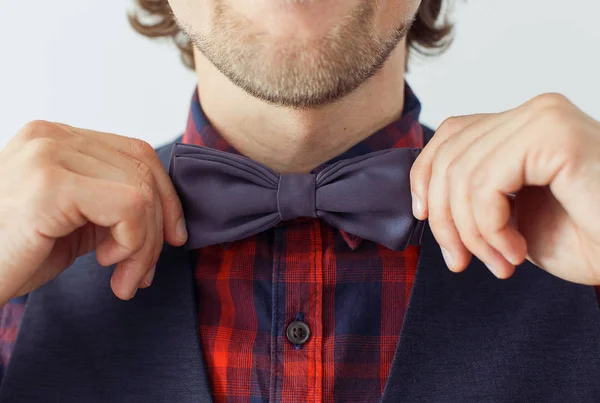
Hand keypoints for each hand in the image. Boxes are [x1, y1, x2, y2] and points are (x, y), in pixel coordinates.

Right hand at [0, 121, 186, 304]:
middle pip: (144, 170)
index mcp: (56, 139)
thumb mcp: (74, 221)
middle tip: (144, 271)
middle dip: (159, 227)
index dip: (165, 196)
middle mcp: (51, 136)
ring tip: (124, 277)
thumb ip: (113, 204)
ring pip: (142, 192)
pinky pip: (130, 207)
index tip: (172, 237)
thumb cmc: (14, 253)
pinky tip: (107, 266)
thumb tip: (169, 215)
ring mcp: (48, 155)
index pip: (137, 153)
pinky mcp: (51, 185)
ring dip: (146, 245)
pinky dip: (134, 244)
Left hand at [410, 93, 599, 284]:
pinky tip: (516, 250)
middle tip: (462, 261)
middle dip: (444, 219)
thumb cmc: (585, 238)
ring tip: (500, 261)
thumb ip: (472, 192)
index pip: (449, 136)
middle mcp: (534, 111)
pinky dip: (489, 228)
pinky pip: (485, 184)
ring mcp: (545, 118)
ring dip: (471, 233)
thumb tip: (422, 198)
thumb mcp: (509, 214)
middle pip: (448, 156)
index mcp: (522, 125)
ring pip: (461, 174)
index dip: (423, 177)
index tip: (424, 219)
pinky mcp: (555, 137)